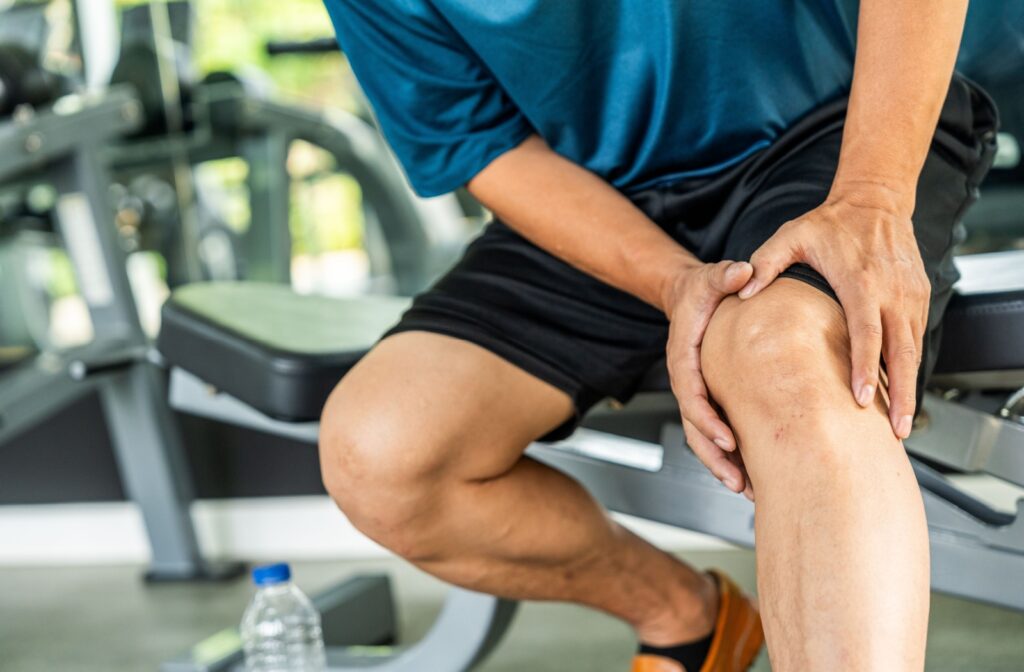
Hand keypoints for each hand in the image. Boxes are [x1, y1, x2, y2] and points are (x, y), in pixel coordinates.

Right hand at [662, 260, 754, 498]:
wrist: (688, 297)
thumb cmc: (699, 291)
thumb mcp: (710, 277)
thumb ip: (724, 275)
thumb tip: (743, 270)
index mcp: (683, 359)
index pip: (691, 395)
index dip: (707, 419)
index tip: (727, 437)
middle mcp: (687, 381)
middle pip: (694, 427)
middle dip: (714, 457)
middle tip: (738, 480)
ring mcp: (698, 392)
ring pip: (702, 437)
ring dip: (722, 464)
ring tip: (745, 489)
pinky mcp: (710, 398)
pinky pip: (716, 431)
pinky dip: (731, 454)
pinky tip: (752, 473)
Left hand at [739, 186, 928, 438]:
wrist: (875, 199)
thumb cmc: (830, 222)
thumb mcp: (791, 236)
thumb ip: (766, 263)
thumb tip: (743, 291)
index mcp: (861, 282)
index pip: (866, 332)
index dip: (866, 367)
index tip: (863, 398)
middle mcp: (892, 292)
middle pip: (901, 351)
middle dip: (901, 392)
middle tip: (897, 430)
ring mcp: (910, 296)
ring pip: (914, 350)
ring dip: (910, 387)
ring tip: (902, 425)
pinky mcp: (918, 297)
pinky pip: (916, 338)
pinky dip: (910, 367)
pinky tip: (900, 392)